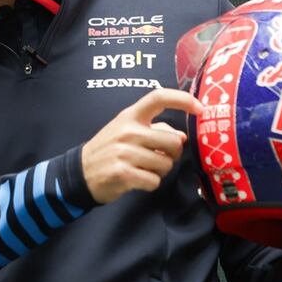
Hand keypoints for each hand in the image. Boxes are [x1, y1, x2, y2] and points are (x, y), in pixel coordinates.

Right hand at [81, 88, 202, 203]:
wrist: (80, 172)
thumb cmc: (108, 150)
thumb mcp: (126, 130)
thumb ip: (154, 129)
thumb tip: (181, 137)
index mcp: (130, 116)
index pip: (159, 97)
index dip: (183, 100)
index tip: (200, 108)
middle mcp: (128, 131)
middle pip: (173, 142)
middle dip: (172, 154)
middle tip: (159, 158)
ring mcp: (124, 152)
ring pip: (166, 164)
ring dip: (159, 171)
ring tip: (142, 168)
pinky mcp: (123, 173)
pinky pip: (154, 181)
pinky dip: (150, 183)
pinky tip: (136, 179)